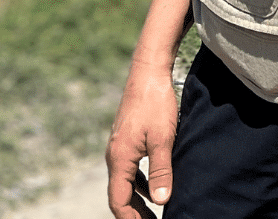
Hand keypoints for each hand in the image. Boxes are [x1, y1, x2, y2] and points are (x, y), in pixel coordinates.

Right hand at [106, 67, 178, 215]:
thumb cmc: (156, 103)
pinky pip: (129, 169)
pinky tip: (152, 186)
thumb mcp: (163, 138)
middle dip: (133, 213)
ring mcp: (119, 146)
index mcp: (119, 158)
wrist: (148, 72)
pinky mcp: (127, 138)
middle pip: (120, 194)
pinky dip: (139, 183)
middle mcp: (114, 154)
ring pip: (124, 182)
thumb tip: (161, 201)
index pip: (119, 200)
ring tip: (153, 212)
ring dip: (136, 199)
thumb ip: (161, 170)